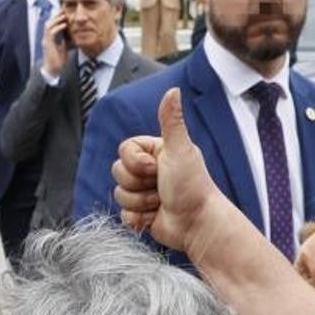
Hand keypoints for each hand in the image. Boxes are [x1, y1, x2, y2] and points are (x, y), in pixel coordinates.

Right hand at [42, 10, 69, 78]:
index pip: (52, 24)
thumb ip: (68, 40)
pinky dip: (57, 27)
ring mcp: (46, 40)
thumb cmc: (60, 60)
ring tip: (64, 15)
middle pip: (49, 22)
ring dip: (56, 19)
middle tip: (64, 10)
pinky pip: (51, 33)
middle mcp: (46, 38)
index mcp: (50, 38)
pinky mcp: (47, 44)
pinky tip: (64, 25)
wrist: (54, 71)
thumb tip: (77, 34)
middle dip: (56, 16)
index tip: (66, 12)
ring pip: (48, 25)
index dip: (57, 18)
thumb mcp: (66, 47)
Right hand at [113, 88, 223, 254]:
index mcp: (155, 152)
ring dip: (141, 202)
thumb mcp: (180, 150)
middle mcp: (148, 170)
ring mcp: (143, 192)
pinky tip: (155, 217)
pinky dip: (139, 218)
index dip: (135, 162)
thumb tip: (173, 90)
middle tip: (161, 187)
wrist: (197, 224)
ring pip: (119, 194)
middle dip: (138, 184)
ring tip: (161, 202)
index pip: (124, 150)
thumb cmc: (192, 187)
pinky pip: (122, 214)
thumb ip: (171, 121)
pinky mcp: (141, 213)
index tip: (155, 168)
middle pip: (118, 172)